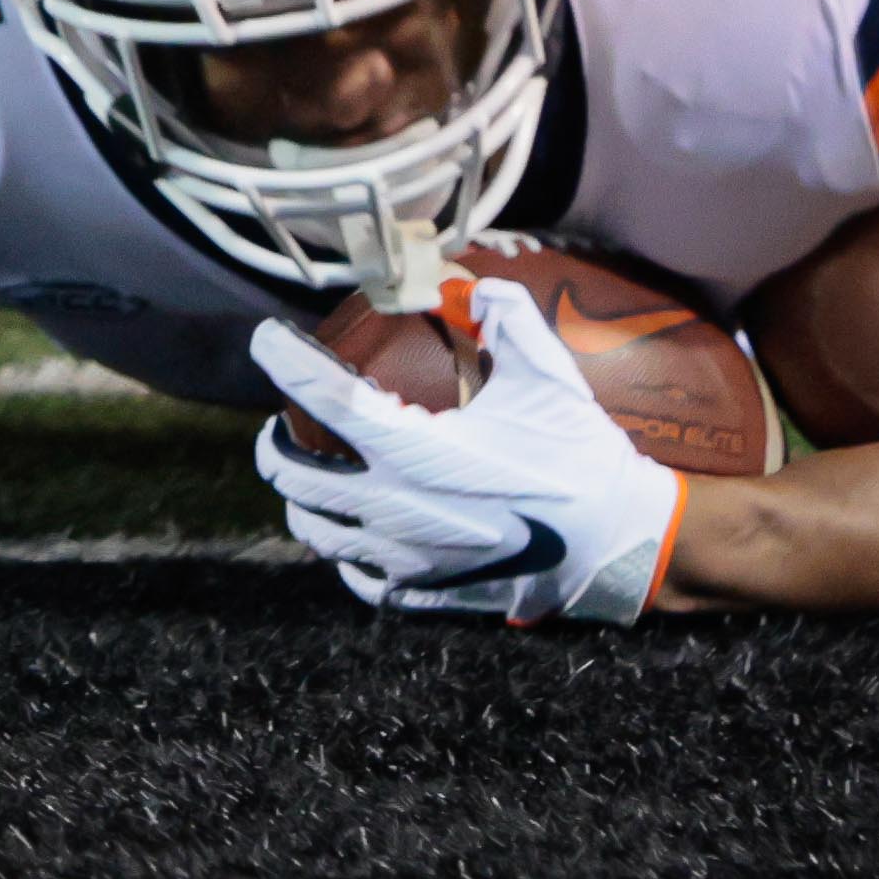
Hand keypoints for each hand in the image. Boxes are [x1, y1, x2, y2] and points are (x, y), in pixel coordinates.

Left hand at [248, 276, 686, 623]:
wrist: (615, 544)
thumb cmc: (579, 457)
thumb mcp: (548, 376)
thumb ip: (507, 318)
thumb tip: (470, 286)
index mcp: (415, 451)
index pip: (324, 397)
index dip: (284, 362)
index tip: (264, 340)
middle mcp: (394, 508)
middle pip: (294, 475)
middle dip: (275, 445)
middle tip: (278, 424)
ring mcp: (403, 557)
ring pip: (315, 530)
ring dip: (299, 499)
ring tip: (305, 476)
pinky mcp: (422, 591)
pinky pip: (357, 575)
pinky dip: (344, 549)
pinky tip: (353, 532)